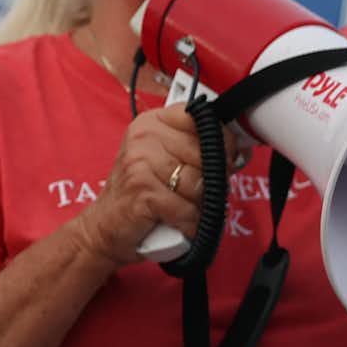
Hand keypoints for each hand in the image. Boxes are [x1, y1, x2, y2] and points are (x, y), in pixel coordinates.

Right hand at [71, 103, 224, 260]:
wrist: (104, 228)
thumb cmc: (140, 195)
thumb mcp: (165, 161)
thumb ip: (197, 150)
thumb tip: (242, 151)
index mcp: (152, 122)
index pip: (200, 118)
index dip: (221, 140)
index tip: (225, 157)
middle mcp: (144, 136)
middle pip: (205, 154)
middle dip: (210, 180)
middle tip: (191, 193)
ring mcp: (140, 162)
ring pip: (199, 184)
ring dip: (197, 206)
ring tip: (178, 208)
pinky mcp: (143, 190)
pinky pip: (188, 210)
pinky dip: (188, 225)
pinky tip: (176, 223)